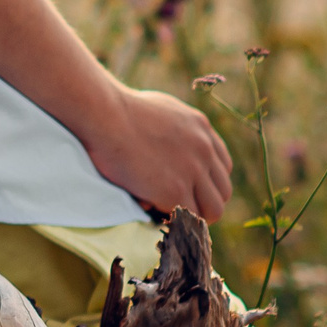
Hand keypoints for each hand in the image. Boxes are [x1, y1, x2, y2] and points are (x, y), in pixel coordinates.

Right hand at [84, 86, 233, 221]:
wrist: (104, 113)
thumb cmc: (118, 107)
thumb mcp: (161, 108)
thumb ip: (177, 127)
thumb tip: (171, 145)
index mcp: (201, 128)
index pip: (222, 167)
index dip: (206, 182)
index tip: (188, 187)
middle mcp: (204, 149)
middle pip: (223, 192)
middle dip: (203, 201)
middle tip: (177, 204)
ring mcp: (192, 171)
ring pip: (212, 210)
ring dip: (193, 215)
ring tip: (168, 212)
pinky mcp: (174, 190)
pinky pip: (186, 217)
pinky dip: (172, 218)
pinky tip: (152, 208)